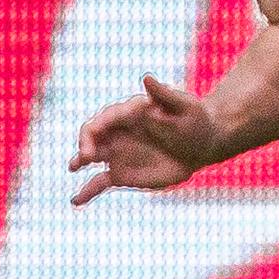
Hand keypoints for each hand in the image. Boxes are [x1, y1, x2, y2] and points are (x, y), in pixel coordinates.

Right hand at [69, 74, 226, 203]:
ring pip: (91, 158)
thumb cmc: (195, 119)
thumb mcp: (185, 105)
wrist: (204, 143)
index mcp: (128, 114)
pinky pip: (99, 182)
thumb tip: (147, 78)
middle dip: (85, 146)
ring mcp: (118, 153)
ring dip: (79, 162)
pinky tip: (75, 200)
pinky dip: (86, 191)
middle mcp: (118, 132)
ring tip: (73, 167)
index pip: (102, 120)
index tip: (91, 148)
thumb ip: (164, 94)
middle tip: (85, 158)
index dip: (92, 132)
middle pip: (92, 137)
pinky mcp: (122, 173)